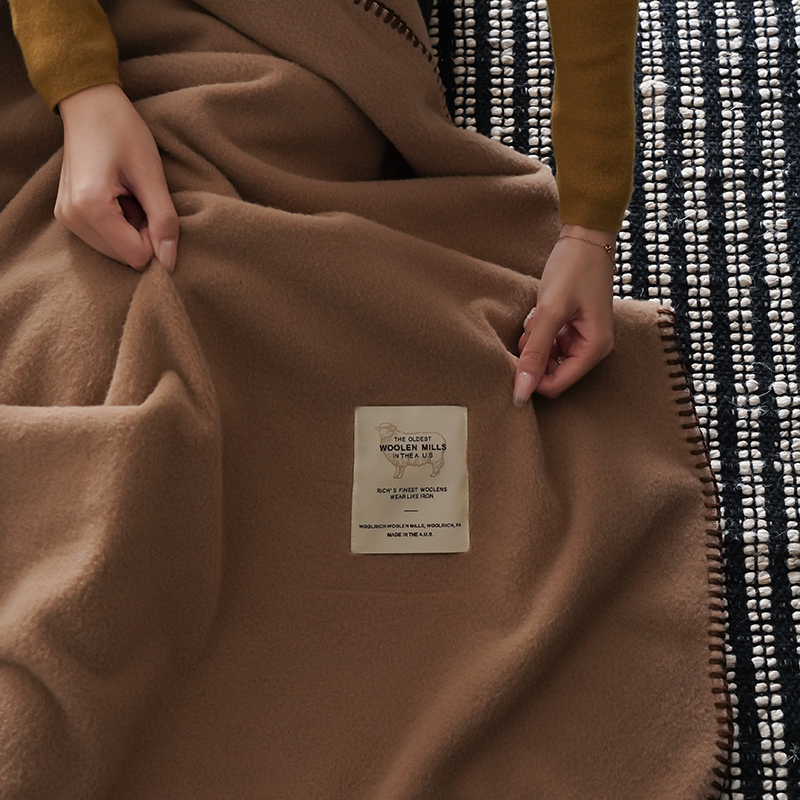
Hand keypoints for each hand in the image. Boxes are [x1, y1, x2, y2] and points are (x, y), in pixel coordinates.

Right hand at [56, 84, 177, 271]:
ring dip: (131, 228)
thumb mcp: (152, 176)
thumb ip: (164, 221)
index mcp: (91, 208)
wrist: (89, 104)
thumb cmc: (122, 131)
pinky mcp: (67, 215)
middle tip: (139, 196)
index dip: (155, 236)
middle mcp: (72, 218)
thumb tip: (170, 264)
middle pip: (125, 257)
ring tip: (127, 192)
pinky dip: (118, 223)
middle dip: (142, 233)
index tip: (152, 204)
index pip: (137, 256)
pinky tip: (117, 195)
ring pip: (116, 250)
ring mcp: (66, 218)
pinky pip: (104, 238)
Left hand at [513, 224, 615, 403]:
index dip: (530, 378)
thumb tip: (521, 390)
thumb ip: (535, 352)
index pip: (556, 385)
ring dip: (533, 342)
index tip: (512, 357)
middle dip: (532, 357)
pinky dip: (536, 332)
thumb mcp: (550, 311)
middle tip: (526, 330)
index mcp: (594, 349)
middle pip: (550, 374)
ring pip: (545, 358)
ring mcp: (581, 338)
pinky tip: (538, 314)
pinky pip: (546, 343)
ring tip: (536, 317)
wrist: (584, 236)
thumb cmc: (574, 269)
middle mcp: (591, 348)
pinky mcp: (570, 328)